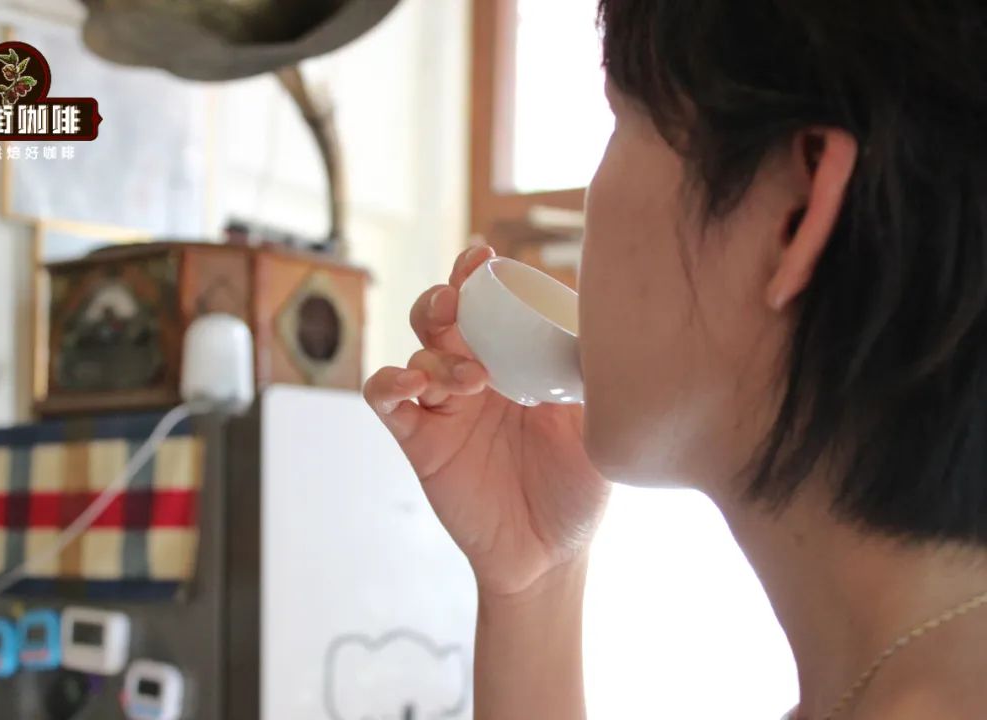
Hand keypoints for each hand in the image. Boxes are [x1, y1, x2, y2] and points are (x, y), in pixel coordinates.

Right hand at [364, 245, 610, 598]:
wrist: (549, 557)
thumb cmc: (578, 490)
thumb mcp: (597, 426)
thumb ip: (590, 376)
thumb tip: (604, 321)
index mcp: (518, 361)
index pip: (491, 304)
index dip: (479, 275)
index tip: (483, 257)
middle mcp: (477, 375)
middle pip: (442, 316)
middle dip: (444, 299)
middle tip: (459, 303)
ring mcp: (445, 407)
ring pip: (418, 352)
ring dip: (437, 354)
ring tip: (471, 379)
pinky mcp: (419, 440)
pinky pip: (387, 398)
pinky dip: (391, 382)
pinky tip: (413, 386)